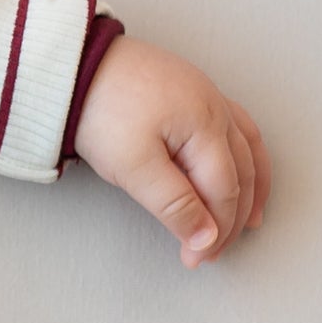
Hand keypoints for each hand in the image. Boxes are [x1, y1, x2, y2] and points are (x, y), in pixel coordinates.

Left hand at [72, 34, 268, 267]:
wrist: (71, 63)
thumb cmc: (98, 108)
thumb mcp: (132, 165)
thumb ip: (173, 204)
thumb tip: (207, 239)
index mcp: (206, 126)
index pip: (224, 191)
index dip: (215, 231)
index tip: (196, 259)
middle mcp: (216, 108)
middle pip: (240, 173)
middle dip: (231, 218)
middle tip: (213, 251)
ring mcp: (207, 96)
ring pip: (245, 150)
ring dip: (250, 188)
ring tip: (250, 220)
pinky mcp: (192, 90)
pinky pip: (236, 127)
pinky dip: (244, 156)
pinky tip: (242, 168)